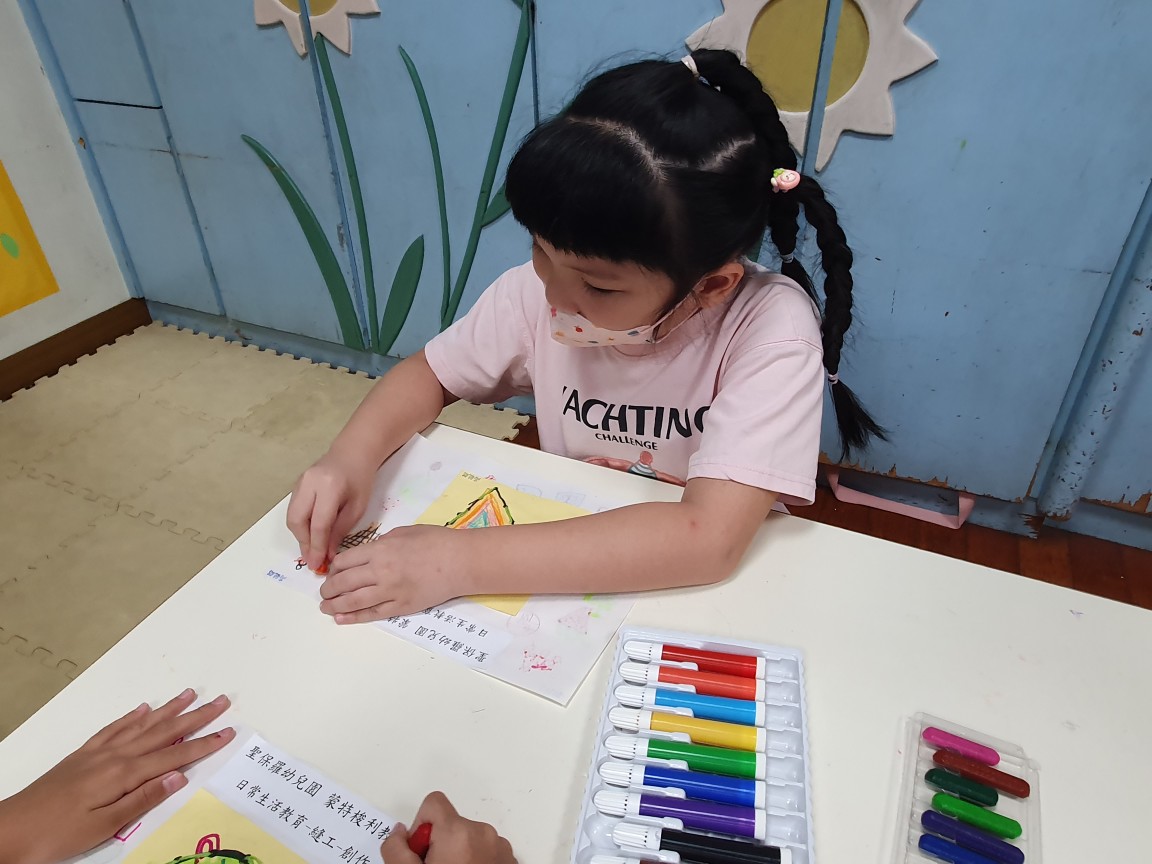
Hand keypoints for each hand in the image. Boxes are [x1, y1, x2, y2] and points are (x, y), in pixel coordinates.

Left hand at [0, 689, 232, 863]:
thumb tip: (178, 777)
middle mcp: (113, 757)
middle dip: (194, 718)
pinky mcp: (81, 756)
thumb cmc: (57, 834)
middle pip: (162, 733)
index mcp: (123, 775)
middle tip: (221, 700)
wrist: (9, 831)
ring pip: (141, 725)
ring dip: (168, 710)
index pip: (172, 757)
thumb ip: (142, 799)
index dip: (202, 745)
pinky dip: (131, 717)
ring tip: (190, 694)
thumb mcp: (104, 826)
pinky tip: (142, 709)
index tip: (228, 731)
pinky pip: (113, 729)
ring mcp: (96, 753)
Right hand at [287, 449, 375, 570]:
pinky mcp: (296, 484)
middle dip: (304, 543)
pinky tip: (310, 535)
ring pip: (292, 516)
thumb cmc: (360, 480)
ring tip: (312, 551)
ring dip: (300, 536)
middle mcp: (309, 483)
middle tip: (312, 560)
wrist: (352, 453)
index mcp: (329, 487)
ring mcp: (299, 482)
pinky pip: (294, 510)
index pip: (319, 523)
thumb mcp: (357, 507)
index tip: (318, 564)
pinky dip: (300, 525)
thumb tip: (327, 554)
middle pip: (297, 520)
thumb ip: (341, 530)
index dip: (317, 546)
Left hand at [319, 525, 464, 622]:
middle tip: (324, 592)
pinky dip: (354, 617)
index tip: (331, 572)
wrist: (460, 562)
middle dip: (328, 589)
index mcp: (380, 549)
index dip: (333, 568)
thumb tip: (367, 553)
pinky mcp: (401, 606)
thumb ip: (381, 542)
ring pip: (353, 601)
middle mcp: (380, 571)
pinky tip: (341, 618)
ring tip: (325, 607)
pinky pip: (372, 614)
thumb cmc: (436, 541)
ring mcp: (390, 591)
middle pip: (343, 582)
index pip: (344, 561)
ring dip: (334, 605)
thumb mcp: (404, 532)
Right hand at [380, 792, 515, 863]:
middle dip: (439, 846)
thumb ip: (396, 849)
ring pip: (469, 840)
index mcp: (457, 832)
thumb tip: (399, 833)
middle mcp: (483, 833)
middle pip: (451, 825)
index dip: (420, 826)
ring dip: (459, 857)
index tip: (420, 853)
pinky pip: (487, 852)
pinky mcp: (510, 861)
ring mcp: (500, 848)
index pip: (433, 803)